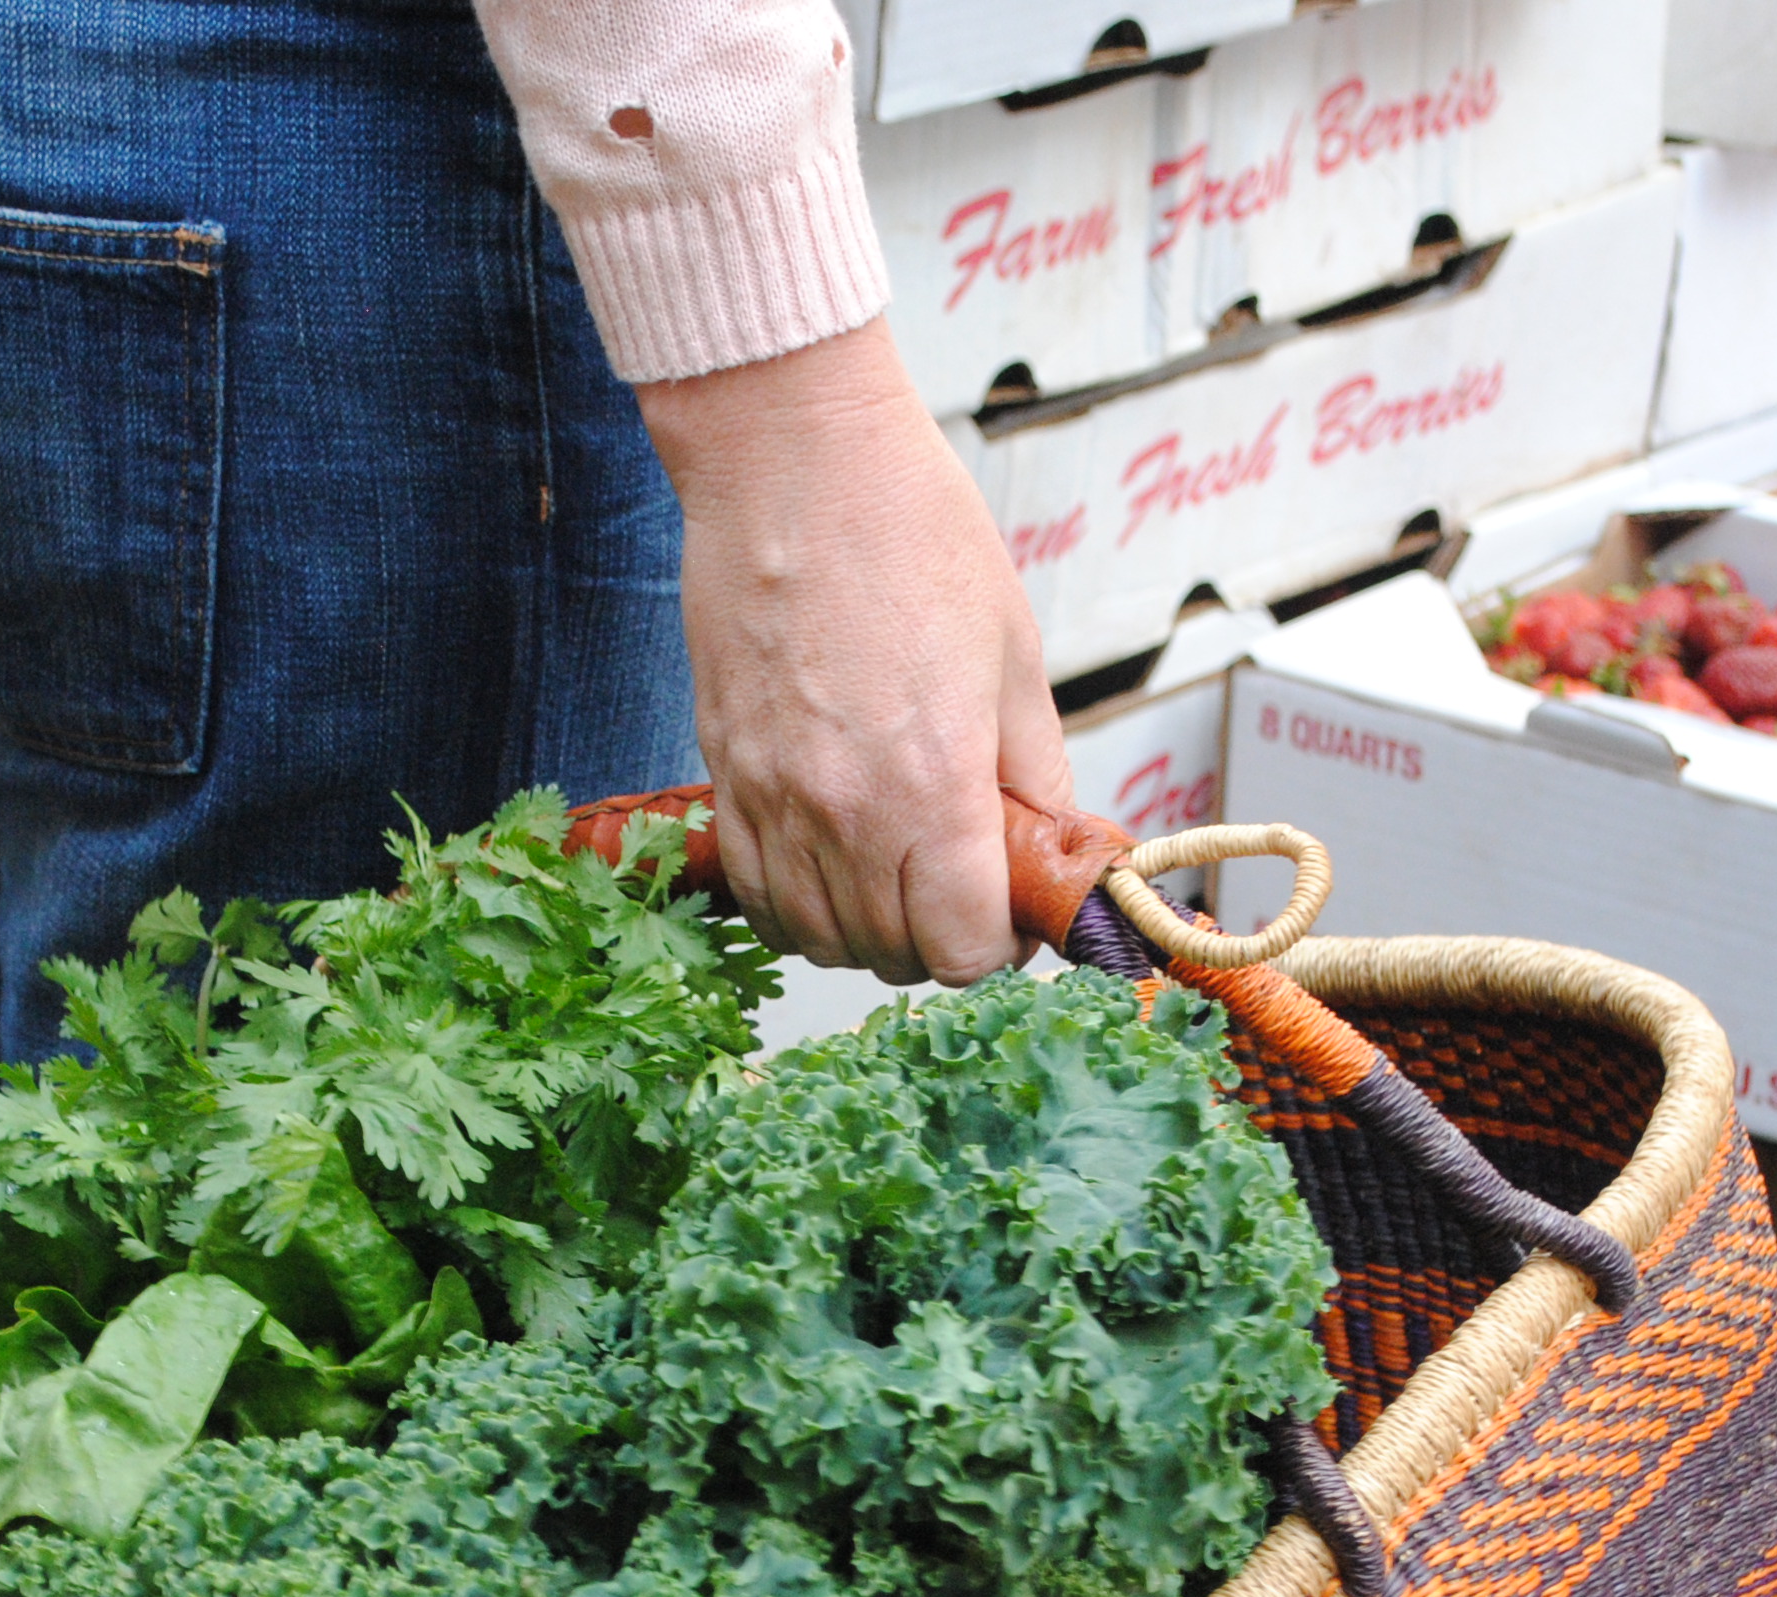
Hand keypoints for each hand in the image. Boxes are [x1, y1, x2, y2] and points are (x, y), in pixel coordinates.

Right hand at [634, 324, 1067, 986]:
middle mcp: (845, 812)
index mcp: (935, 787)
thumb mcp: (1013, 657)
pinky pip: (755, 888)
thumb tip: (1052, 848)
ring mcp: (773, 798)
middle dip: (936, 939)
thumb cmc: (914, 534)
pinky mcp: (724, 772)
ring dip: (864, 929)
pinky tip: (829, 857)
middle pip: (889, 955)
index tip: (1006, 906)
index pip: (960, 949)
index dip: (994, 944)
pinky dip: (797, 899)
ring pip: (816, 936)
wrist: (795, 461)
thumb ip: (1033, 775)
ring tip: (895, 872)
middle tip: (960, 883)